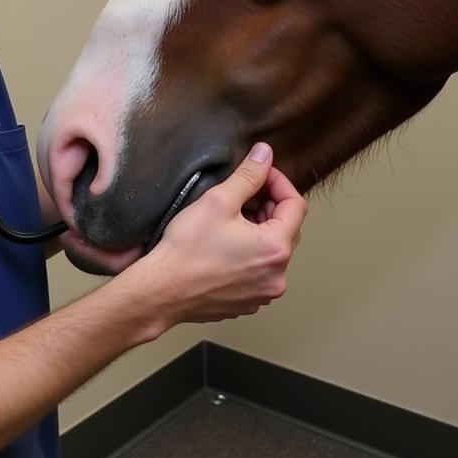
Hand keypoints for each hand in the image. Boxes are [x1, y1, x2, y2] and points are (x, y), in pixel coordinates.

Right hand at [136, 143, 306, 326]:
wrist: (161, 291)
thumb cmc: (187, 248)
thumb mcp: (219, 200)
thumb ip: (248, 175)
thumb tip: (265, 154)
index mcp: (276, 249)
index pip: (296, 205)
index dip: (278, 182)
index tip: (259, 173)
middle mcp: (277, 276)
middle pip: (287, 229)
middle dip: (268, 207)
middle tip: (241, 195)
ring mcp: (263, 294)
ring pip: (272, 251)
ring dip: (259, 231)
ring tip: (230, 220)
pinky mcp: (247, 303)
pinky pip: (258, 271)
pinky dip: (249, 254)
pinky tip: (224, 246)